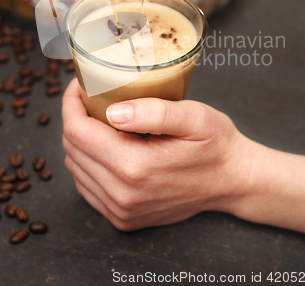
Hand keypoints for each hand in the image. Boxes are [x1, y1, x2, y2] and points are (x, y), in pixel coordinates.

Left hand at [62, 79, 249, 230]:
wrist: (233, 181)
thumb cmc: (216, 144)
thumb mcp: (194, 118)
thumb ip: (153, 112)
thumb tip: (112, 111)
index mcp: (134, 167)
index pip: (77, 132)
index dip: (71, 104)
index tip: (79, 85)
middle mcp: (122, 195)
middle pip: (72, 150)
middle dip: (74, 118)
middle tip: (89, 97)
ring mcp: (121, 211)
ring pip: (76, 169)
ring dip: (80, 141)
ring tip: (96, 119)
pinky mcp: (124, 218)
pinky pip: (87, 187)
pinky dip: (88, 163)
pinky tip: (104, 146)